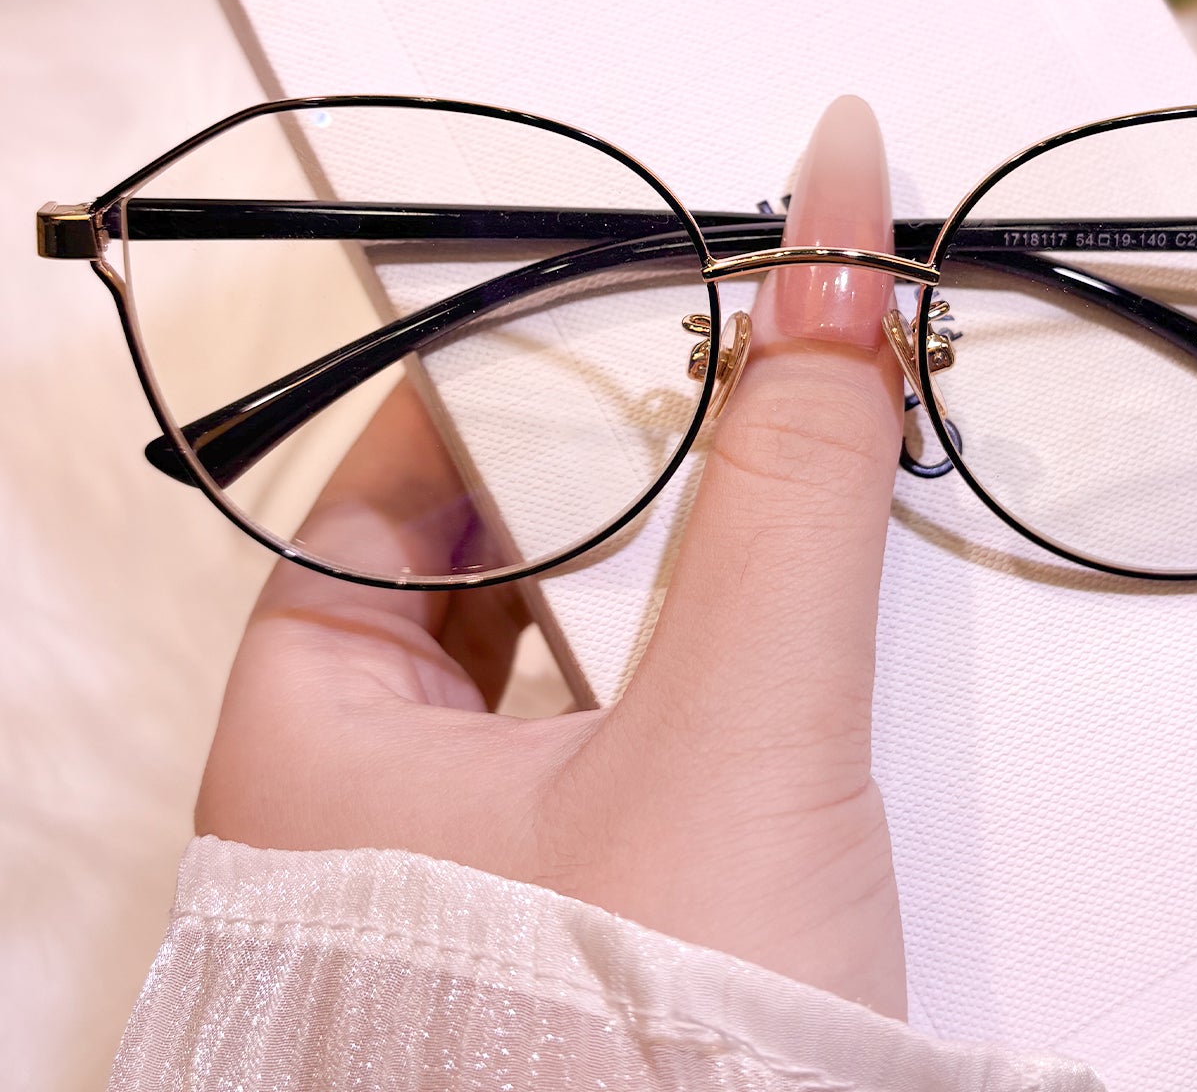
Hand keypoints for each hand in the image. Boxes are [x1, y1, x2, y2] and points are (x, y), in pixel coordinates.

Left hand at [196, 96, 908, 1016]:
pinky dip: (717, 673)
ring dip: (684, 565)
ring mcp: (478, 879)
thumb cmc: (644, 1077)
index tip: (615, 305)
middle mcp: (372, 812)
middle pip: (490, 564)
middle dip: (623, 465)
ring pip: (578, 655)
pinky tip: (796, 638)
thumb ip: (784, 489)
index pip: (379, 488)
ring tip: (779, 465)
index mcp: (313, 744)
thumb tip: (821, 250)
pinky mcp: (589, 927)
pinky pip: (641, 743)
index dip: (504, 384)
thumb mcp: (732, 733)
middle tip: (727, 366)